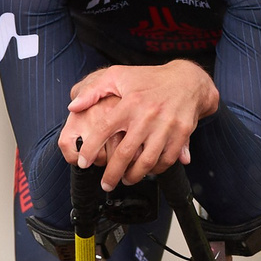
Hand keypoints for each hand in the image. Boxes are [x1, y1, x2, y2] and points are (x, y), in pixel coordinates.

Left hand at [57, 61, 219, 189]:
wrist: (187, 80)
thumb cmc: (148, 79)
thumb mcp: (118, 76)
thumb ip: (92, 90)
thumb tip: (73, 106)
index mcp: (129, 103)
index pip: (104, 130)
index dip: (91, 149)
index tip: (83, 163)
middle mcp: (147, 116)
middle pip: (125, 153)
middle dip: (112, 174)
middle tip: (105, 184)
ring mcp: (166, 126)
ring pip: (147, 161)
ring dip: (134, 176)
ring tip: (125, 179)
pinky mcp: (182, 134)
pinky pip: (167, 160)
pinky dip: (156, 170)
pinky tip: (147, 171)